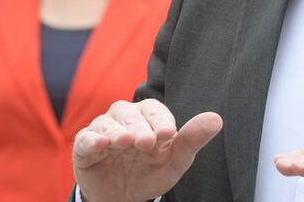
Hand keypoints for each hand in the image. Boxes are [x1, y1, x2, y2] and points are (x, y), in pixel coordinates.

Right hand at [72, 99, 222, 201]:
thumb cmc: (151, 173)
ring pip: (107, 122)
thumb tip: (217, 119)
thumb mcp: (174, 161)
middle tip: (147, 142)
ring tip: (125, 142)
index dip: (161, 120)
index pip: (154, 110)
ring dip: (117, 131)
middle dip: (139, 127)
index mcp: (148, 117)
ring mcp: (103, 130)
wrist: (124, 198)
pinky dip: (93, 139)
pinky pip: (86, 138)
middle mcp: (125, 119)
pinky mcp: (85, 146)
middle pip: (130, 113)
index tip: (169, 134)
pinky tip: (102, 144)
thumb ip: (192, 140)